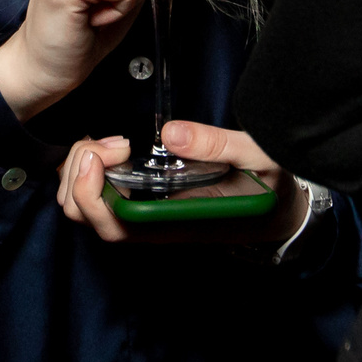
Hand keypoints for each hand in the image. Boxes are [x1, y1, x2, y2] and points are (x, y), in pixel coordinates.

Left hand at [54, 121, 311, 246]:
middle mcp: (157, 228)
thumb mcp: (257, 156)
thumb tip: (170, 133)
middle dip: (80, 177)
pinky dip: (93, 175)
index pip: (116, 226)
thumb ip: (217, 144)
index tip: (101, 152)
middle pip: (91, 219)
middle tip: (105, 142)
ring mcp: (150, 220)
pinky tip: (110, 151)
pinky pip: (104, 200)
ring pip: (91, 211)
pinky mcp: (149, 208)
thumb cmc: (270, 188)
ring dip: (83, 175)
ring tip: (106, 144)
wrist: (282, 212)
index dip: (93, 192)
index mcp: (179, 222)